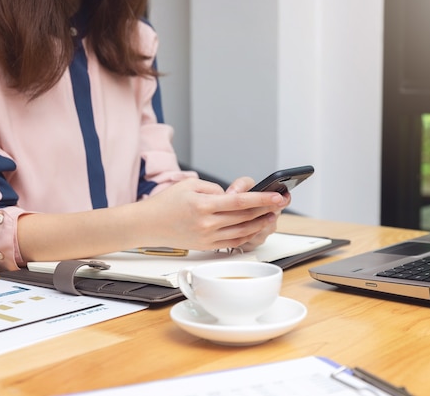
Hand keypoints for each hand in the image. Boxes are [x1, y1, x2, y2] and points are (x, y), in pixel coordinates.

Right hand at [135, 177, 288, 250]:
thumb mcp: (189, 184)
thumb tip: (233, 196)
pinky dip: (247, 234)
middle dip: (266, 209)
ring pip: (242, 231)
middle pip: (244, 217)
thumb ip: (214, 188)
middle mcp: (206, 223)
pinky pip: (233, 241)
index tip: (277, 196)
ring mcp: (207, 237)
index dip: (261, 199)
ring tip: (272, 215)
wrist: (148, 224)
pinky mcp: (206, 246)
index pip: (239, 202)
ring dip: (260, 224)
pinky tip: (256, 227)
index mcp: (203, 205)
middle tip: (281, 203)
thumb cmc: (167, 202)